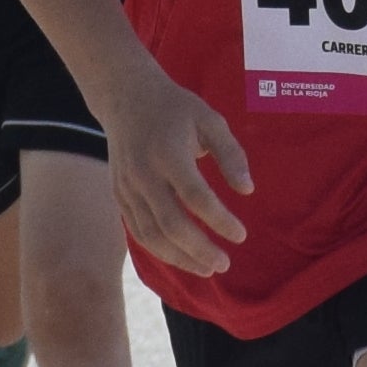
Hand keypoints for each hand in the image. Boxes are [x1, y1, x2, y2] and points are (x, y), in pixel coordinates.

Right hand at [98, 62, 253, 276]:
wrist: (125, 98)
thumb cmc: (175, 109)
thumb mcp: (210, 120)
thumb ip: (231, 154)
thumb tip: (247, 191)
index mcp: (169, 153)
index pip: (195, 196)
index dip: (219, 220)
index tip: (241, 234)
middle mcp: (144, 174)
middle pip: (170, 223)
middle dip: (199, 249)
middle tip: (224, 264)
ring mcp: (127, 188)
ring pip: (151, 234)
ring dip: (179, 258)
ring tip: (206, 269)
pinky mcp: (119, 195)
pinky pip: (138, 231)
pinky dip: (159, 250)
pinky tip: (181, 257)